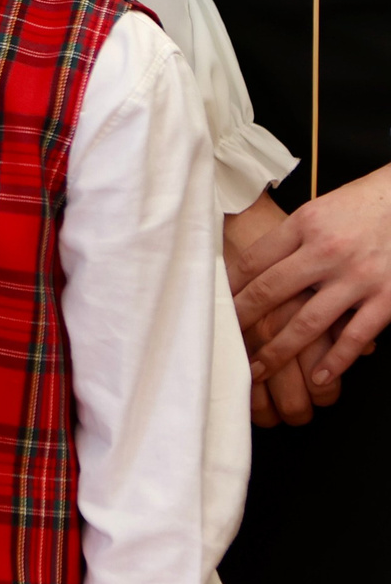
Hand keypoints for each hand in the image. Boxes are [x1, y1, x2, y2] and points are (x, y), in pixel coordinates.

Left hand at [226, 194, 351, 425]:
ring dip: (279, 351)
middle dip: (241, 321)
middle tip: (222, 343)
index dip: (228, 287)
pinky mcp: (387, 297)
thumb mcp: (317, 210)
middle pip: (270, 292)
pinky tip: (317, 378)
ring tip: (258, 371)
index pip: (253, 261)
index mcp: (305, 225)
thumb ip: (288, 238)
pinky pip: (355, 335)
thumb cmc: (362, 205)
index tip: (211, 307)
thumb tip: (247, 266)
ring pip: (307, 322)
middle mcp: (327, 251)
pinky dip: (335, 361)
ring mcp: (358, 277)